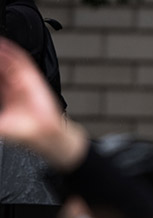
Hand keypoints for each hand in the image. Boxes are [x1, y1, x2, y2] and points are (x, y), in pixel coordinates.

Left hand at [0, 38, 87, 169]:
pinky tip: (3, 45)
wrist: (43, 132)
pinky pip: (22, 61)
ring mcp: (24, 81)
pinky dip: (12, 52)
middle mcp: (16, 87)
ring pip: (10, 61)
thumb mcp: (0, 122)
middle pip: (2, 67)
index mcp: (8, 96)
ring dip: (1, 53)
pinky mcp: (32, 78)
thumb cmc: (25, 131)